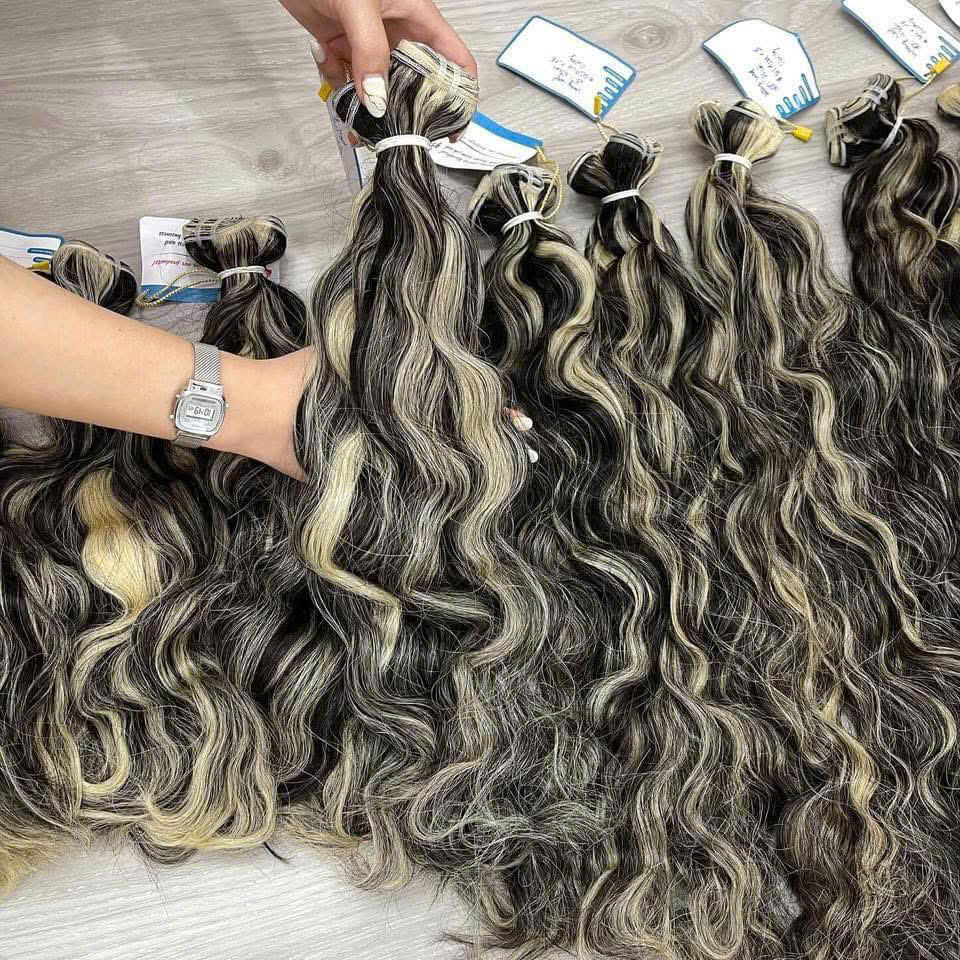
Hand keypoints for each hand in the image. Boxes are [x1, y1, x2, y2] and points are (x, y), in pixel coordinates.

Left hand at [279, 0, 475, 116]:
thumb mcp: (360, 5)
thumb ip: (370, 51)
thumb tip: (376, 97)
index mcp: (417, 17)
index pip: (454, 60)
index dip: (460, 95)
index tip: (452, 127)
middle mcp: (396, 33)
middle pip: (414, 83)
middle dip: (406, 109)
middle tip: (397, 131)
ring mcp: (369, 42)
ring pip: (377, 87)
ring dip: (366, 106)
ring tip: (358, 122)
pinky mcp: (342, 45)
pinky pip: (347, 78)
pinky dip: (338, 85)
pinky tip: (331, 72)